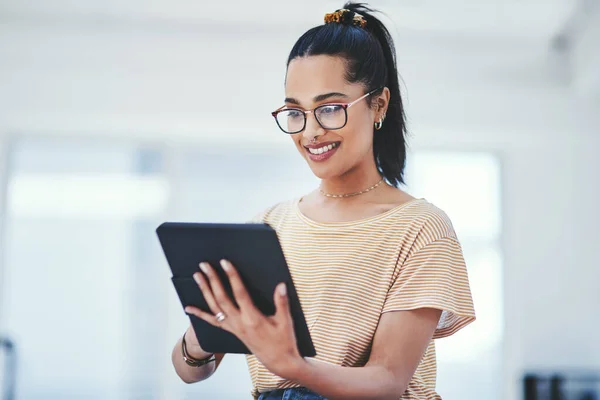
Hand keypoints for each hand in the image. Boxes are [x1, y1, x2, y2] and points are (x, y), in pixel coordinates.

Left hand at [184, 259, 304, 379]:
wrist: (278, 362)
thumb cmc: (283, 341)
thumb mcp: (285, 321)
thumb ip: (282, 302)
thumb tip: (281, 285)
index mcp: (253, 318)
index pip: (239, 293)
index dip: (232, 276)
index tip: (225, 263)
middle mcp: (239, 323)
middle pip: (221, 298)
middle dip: (212, 279)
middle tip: (204, 265)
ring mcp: (233, 328)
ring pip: (214, 307)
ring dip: (204, 291)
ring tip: (197, 276)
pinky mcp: (232, 331)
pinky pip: (212, 322)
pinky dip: (199, 314)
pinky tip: (189, 308)